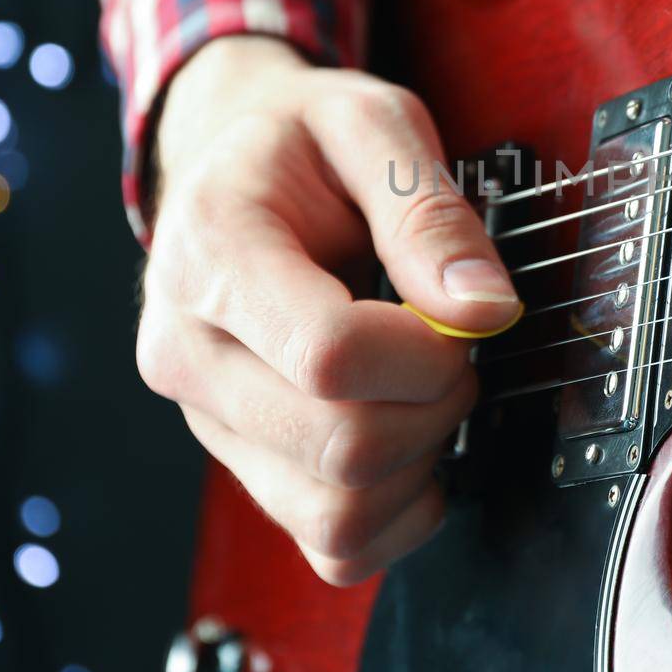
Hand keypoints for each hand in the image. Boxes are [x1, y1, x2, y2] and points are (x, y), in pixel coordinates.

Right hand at [137, 36, 518, 584]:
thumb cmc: (300, 144)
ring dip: (420, 461)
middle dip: (437, 402)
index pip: (327, 356)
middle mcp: (187, 354)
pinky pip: (333, 546)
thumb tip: (484, 310)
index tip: (459, 311)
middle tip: (451, 345)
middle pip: (340, 446)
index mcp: (209, 255)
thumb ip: (429, 214)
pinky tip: (412, 440)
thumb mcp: (371, 126)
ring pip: (337, 512)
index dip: (427, 350)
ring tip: (425, 387)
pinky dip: (398, 511)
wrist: (236, 168)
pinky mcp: (244, 468)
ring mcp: (209, 423)